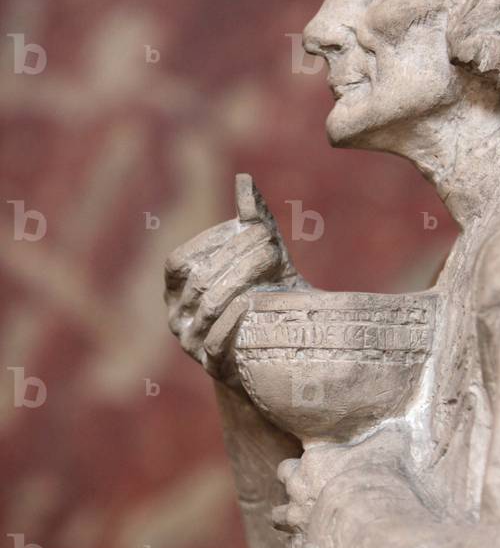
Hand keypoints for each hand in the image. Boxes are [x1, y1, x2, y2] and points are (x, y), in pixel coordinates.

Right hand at [164, 175, 297, 381]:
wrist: (275, 353)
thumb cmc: (263, 297)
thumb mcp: (260, 260)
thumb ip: (250, 224)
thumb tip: (244, 181)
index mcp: (178, 289)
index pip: (179, 262)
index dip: (209, 242)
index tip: (248, 226)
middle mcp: (177, 316)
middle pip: (199, 281)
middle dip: (236, 256)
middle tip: (270, 240)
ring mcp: (192, 343)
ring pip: (208, 308)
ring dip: (240, 282)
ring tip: (270, 262)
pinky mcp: (213, 366)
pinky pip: (215, 342)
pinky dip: (233, 320)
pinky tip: (254, 301)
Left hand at [272, 425, 412, 541]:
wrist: (373, 521)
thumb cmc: (380, 480)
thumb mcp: (389, 447)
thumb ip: (388, 436)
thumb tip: (398, 427)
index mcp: (313, 462)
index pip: (291, 464)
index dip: (302, 469)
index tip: (318, 474)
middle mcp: (298, 489)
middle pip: (284, 487)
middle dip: (294, 491)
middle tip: (313, 496)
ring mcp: (297, 519)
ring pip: (278, 518)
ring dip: (290, 519)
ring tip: (308, 523)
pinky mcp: (303, 547)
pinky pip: (292, 547)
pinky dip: (301, 547)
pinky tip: (316, 547)